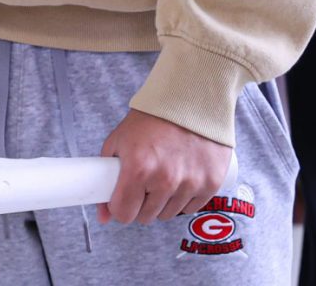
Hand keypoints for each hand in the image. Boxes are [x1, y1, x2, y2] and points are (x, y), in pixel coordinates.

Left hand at [98, 110, 232, 224]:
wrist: (190, 97)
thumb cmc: (151, 118)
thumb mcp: (119, 140)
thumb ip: (106, 177)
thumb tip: (104, 217)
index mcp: (138, 169)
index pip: (124, 213)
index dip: (120, 206)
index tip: (123, 198)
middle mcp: (165, 179)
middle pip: (146, 216)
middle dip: (142, 203)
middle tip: (145, 181)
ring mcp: (190, 182)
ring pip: (169, 214)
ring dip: (164, 201)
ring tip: (164, 175)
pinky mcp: (211, 182)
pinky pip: (191, 208)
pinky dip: (185, 198)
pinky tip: (182, 177)